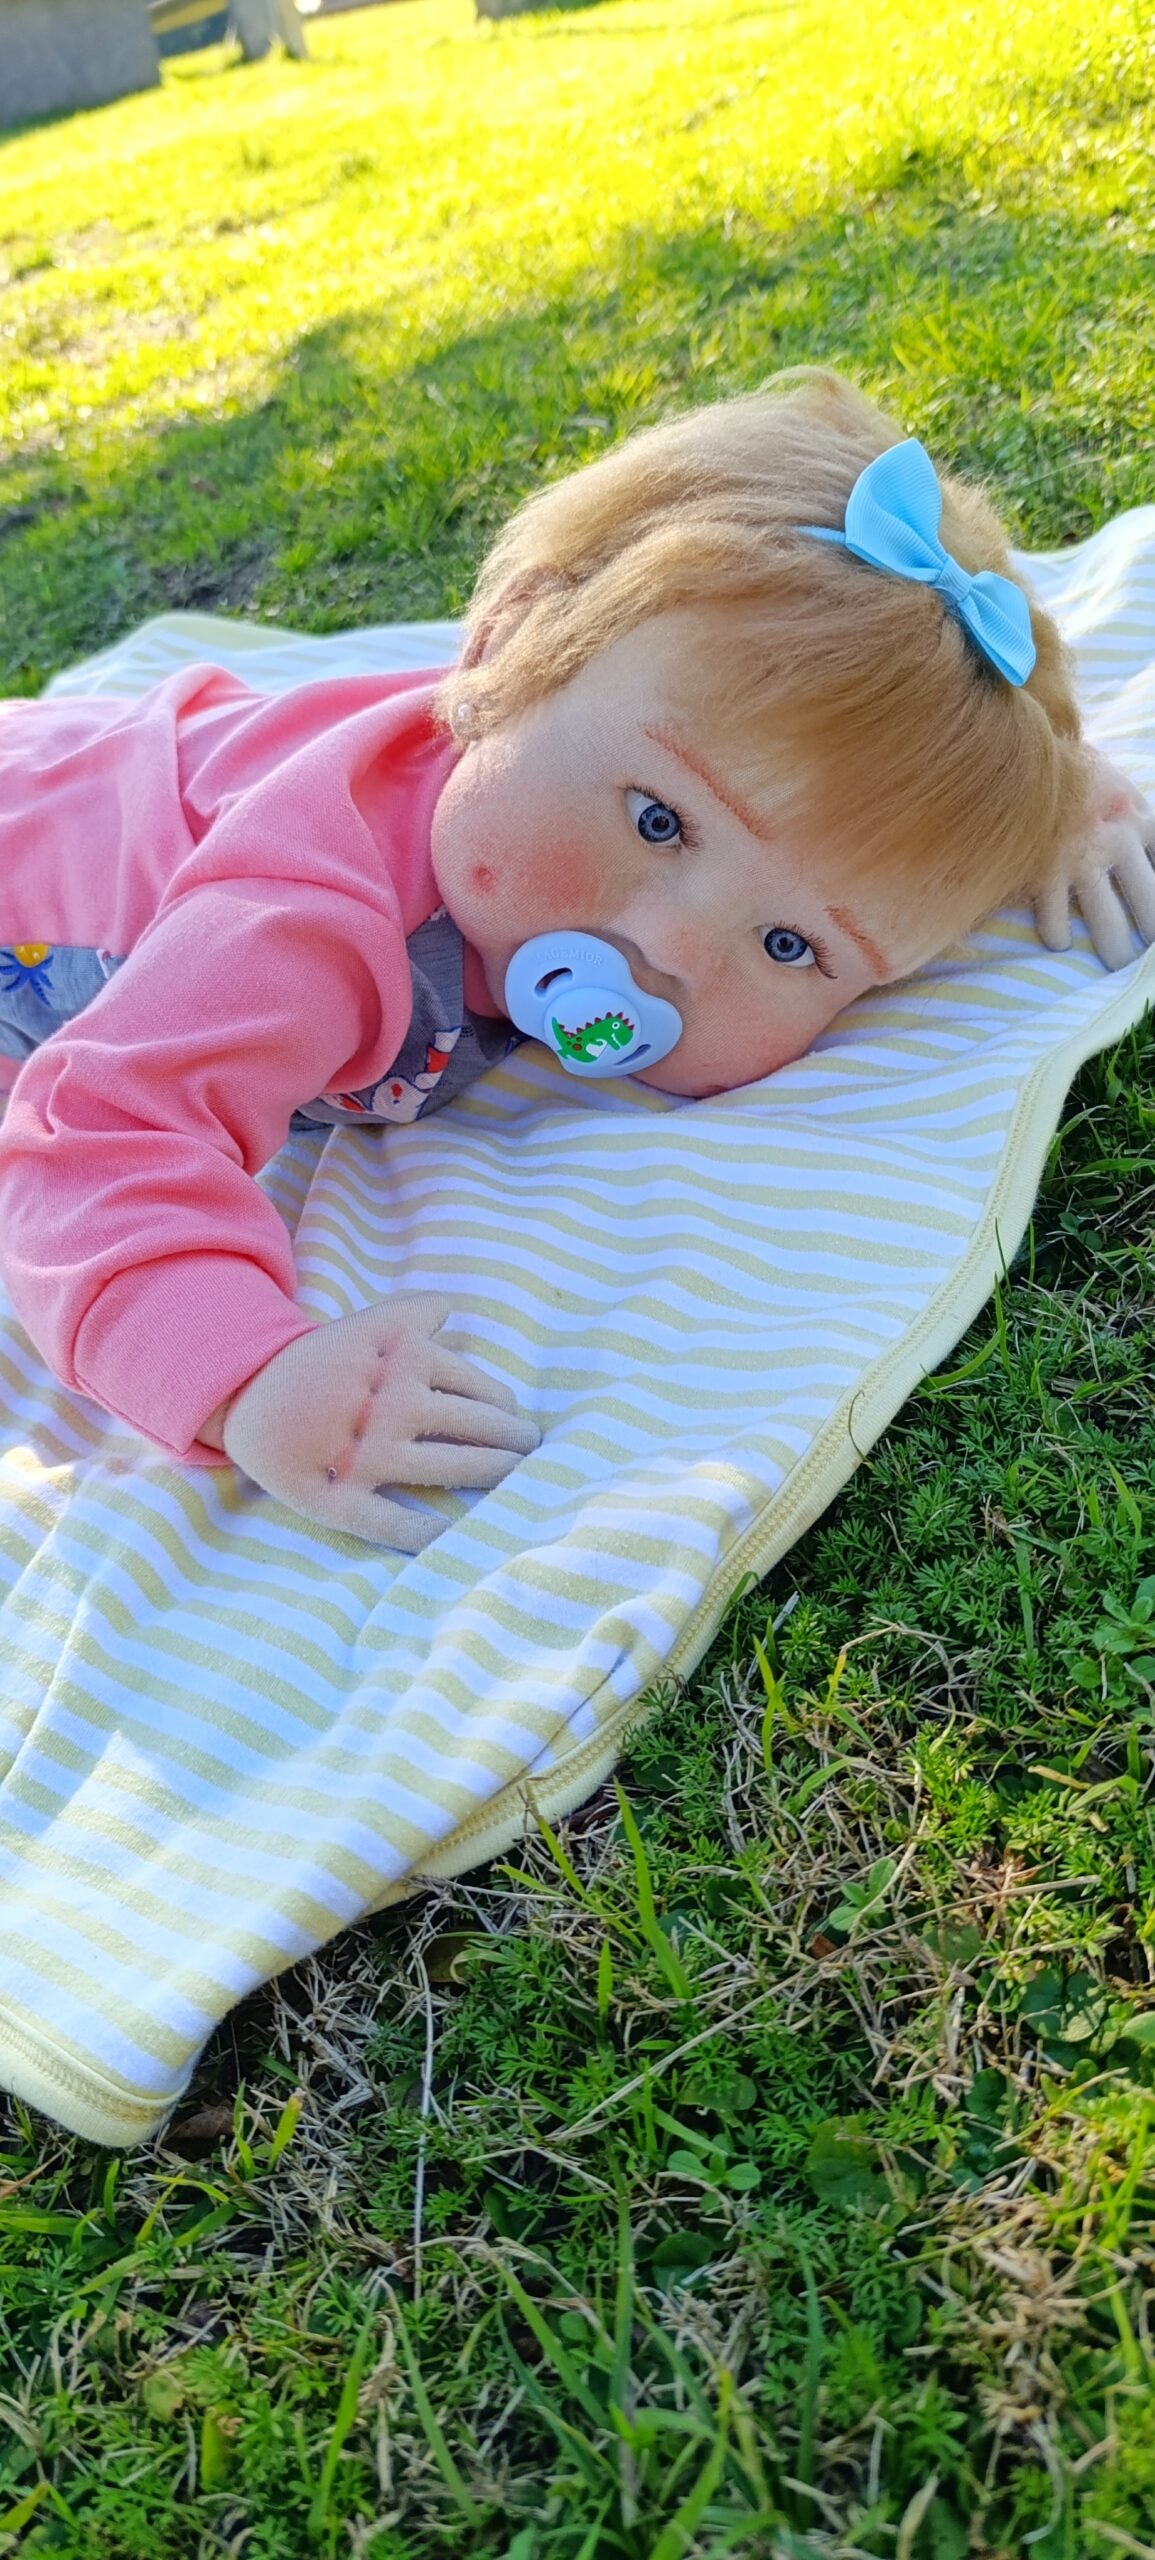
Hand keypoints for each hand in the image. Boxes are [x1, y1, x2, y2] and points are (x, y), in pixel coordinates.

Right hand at [220, 1294, 539, 1549]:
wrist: (245, 1392)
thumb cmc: (321, 1360)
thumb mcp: (366, 1324)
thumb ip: (414, 1314)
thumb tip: (455, 1309)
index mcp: (405, 1361)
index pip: (480, 1389)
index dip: (505, 1407)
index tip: (516, 1420)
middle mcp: (392, 1405)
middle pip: (478, 1427)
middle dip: (515, 1442)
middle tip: (533, 1452)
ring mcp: (366, 1454)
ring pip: (450, 1468)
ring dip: (493, 1476)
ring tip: (517, 1482)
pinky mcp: (336, 1498)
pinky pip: (387, 1522)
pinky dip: (422, 1533)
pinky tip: (450, 1537)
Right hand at [1035, 754, 1154, 968]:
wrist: (1028, 757)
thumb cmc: (1085, 781)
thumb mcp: (1127, 797)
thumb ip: (1145, 827)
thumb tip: (1152, 863)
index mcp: (1142, 821)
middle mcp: (1117, 841)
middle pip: (1150, 907)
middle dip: (1151, 939)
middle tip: (1144, 960)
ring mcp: (1080, 857)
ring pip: (1108, 922)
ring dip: (1116, 950)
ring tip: (1117, 962)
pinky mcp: (1042, 869)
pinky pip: (1053, 919)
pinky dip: (1059, 935)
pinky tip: (1062, 942)